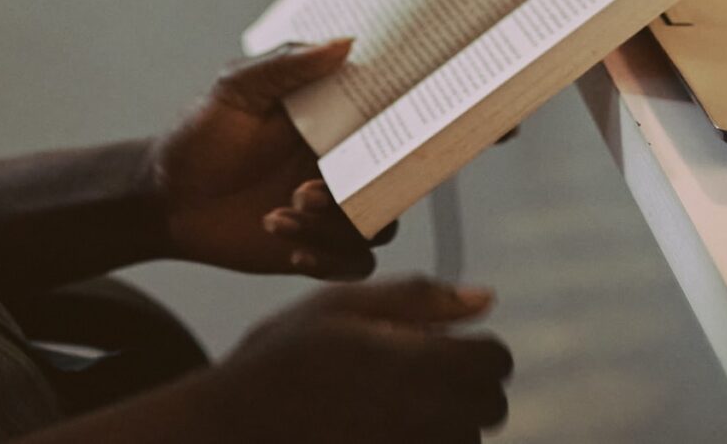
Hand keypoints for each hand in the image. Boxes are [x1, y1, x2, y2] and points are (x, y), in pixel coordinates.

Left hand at [148, 39, 388, 276]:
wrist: (165, 198)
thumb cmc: (200, 136)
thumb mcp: (237, 88)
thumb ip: (287, 64)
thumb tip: (345, 43)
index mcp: (335, 123)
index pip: (390, 126)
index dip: (403, 131)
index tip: (390, 135)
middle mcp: (342, 166)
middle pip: (392, 183)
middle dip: (360, 192)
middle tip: (306, 192)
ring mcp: (333, 210)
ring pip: (376, 228)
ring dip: (336, 228)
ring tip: (279, 216)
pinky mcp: (317, 247)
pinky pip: (354, 264)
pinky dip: (332, 260)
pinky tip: (292, 249)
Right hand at [211, 277, 511, 443]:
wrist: (230, 429)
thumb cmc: (281, 359)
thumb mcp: (341, 306)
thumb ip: (418, 299)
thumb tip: (486, 297)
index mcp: (419, 364)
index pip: (496, 360)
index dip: (477, 347)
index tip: (446, 344)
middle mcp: (425, 418)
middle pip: (490, 407)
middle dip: (468, 388)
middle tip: (418, 375)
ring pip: (465, 441)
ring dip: (446, 423)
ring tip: (390, 406)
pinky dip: (420, 441)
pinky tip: (378, 428)